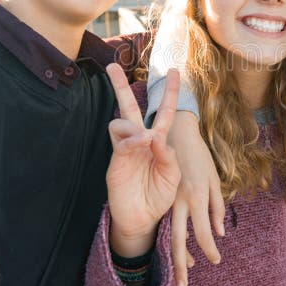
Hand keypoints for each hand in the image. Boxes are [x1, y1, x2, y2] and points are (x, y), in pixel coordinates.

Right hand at [105, 64, 180, 257]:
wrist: (142, 219)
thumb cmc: (159, 196)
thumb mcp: (173, 176)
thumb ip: (169, 156)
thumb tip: (155, 135)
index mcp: (158, 141)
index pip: (163, 111)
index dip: (170, 92)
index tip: (175, 71)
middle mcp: (140, 140)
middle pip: (129, 106)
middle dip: (120, 86)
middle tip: (111, 66)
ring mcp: (126, 149)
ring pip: (122, 121)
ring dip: (134, 125)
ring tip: (145, 139)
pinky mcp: (116, 161)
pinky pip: (120, 142)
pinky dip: (130, 139)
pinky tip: (139, 143)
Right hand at [167, 112, 224, 285]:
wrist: (176, 132)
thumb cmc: (200, 155)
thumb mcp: (214, 178)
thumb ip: (217, 206)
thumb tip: (220, 232)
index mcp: (197, 196)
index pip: (202, 233)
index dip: (210, 250)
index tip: (216, 260)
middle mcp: (180, 201)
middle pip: (179, 241)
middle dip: (182, 265)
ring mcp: (168, 199)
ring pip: (170, 233)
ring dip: (177, 255)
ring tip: (183, 273)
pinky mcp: (162, 195)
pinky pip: (167, 221)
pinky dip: (174, 237)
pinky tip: (180, 248)